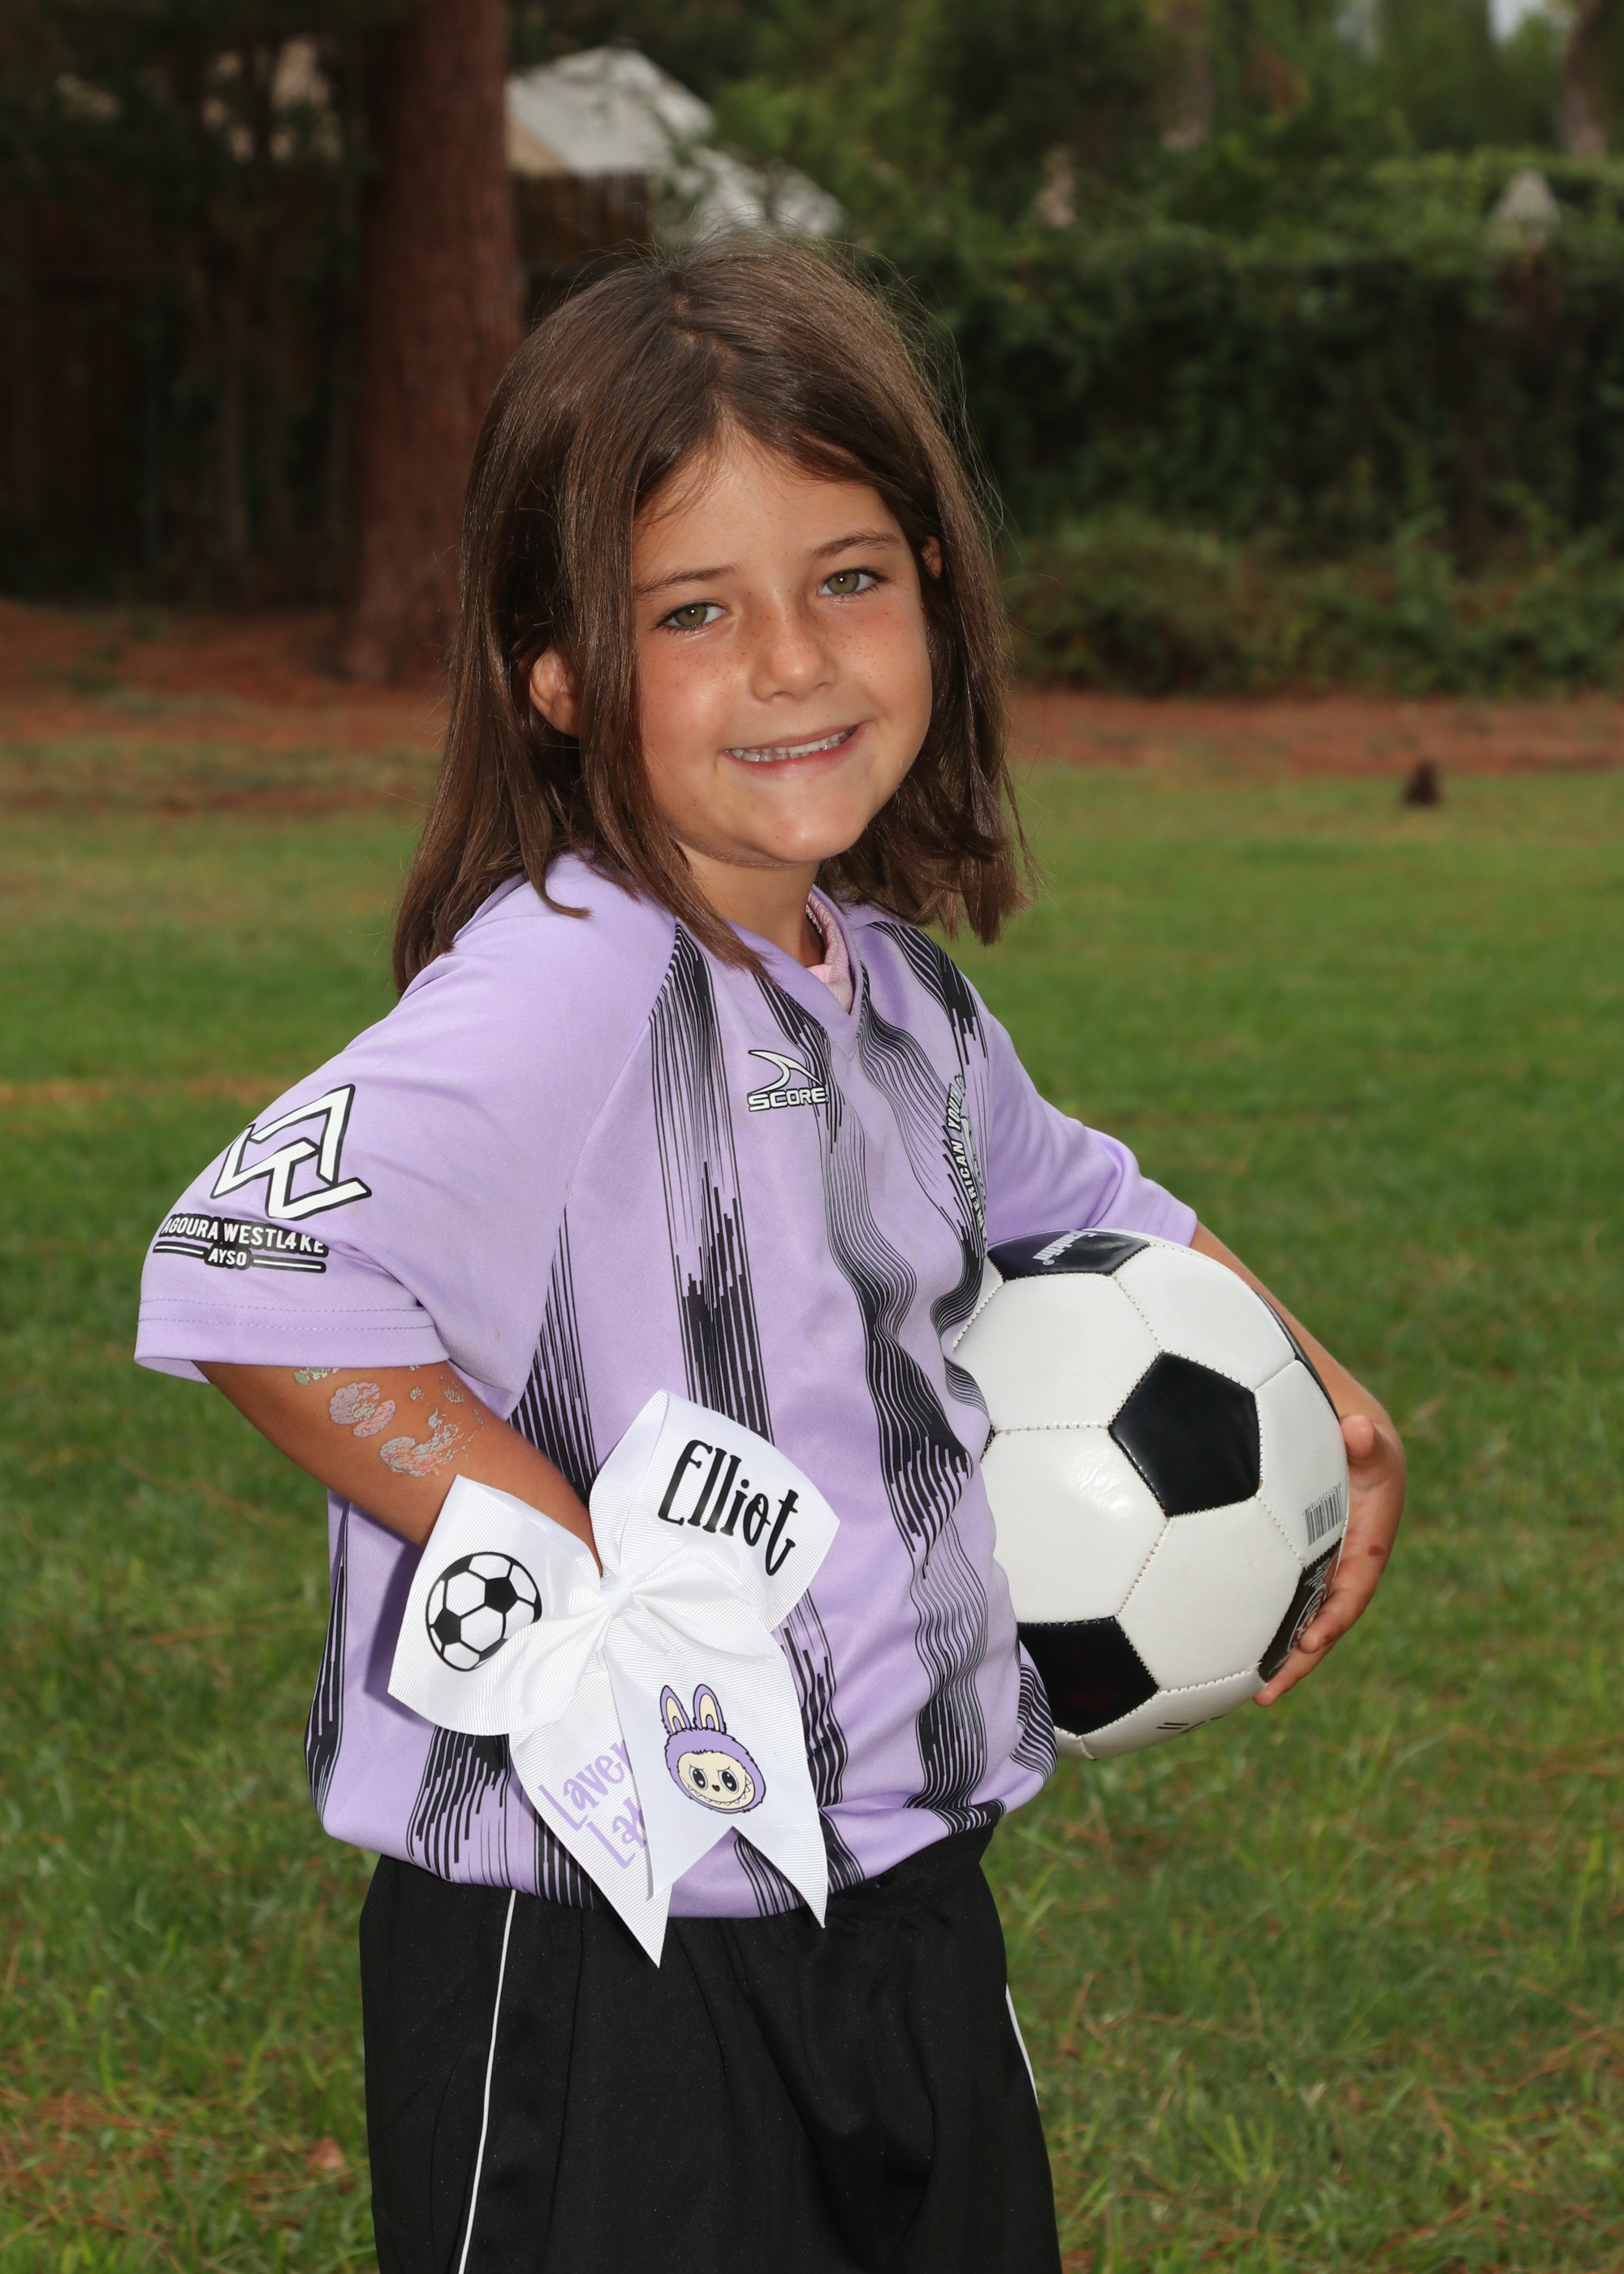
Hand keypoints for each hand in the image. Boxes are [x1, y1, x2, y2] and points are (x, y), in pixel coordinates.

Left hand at [1254, 1409, 1405, 1705]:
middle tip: (1267, 1693)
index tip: (1310, 1645)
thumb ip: (1368, 1439)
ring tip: (1242, 1691)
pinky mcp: (1292, 1563)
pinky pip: (1276, 1598)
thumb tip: (1358, 1432)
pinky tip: (1219, 1647)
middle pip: (1323, 1620)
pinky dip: (1256, 1624)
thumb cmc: (1359, 1436)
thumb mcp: (1370, 1436)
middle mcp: (1345, 1566)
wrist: (1346, 1431)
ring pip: (1296, 1617)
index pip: (1354, 1592)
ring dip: (1276, 1654)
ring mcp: (1318, 1567)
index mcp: (1369, 1547)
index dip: (1334, 1621)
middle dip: (1300, 1660)